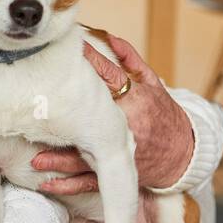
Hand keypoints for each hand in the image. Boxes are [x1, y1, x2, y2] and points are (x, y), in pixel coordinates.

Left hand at [33, 34, 194, 192]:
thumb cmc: (163, 115)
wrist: (185, 153)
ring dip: (60, 161)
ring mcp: (121, 152)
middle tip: (39, 118)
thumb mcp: (154, 84)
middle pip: (91, 123)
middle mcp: (126, 127)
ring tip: (37, 161)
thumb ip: (131, 61)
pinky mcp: (118, 171)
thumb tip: (110, 37)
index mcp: (135, 100)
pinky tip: (48, 184)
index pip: (108, 79)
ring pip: (86, 158)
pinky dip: (69, 185)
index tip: (68, 54)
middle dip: (65, 122)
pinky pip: (90, 182)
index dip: (89, 65)